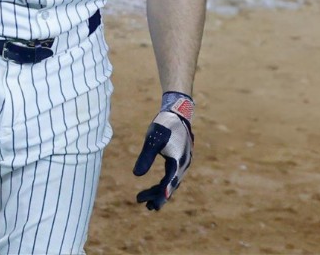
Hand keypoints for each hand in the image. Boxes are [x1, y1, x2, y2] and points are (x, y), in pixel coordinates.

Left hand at [132, 92, 194, 209]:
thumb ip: (146, 157)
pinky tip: (157, 187)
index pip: (169, 183)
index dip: (160, 195)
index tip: (152, 205)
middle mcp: (183, 164)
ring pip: (172, 181)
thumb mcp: (152, 140)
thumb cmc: (164, 124)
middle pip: (171, 185)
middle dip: (159, 196)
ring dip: (161, 192)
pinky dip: (165, 183)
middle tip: (147, 207)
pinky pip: (173, 175)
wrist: (178, 112)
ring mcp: (184, 162)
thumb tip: (136, 175)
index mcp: (178, 161)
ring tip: (149, 203)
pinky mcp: (181, 158)